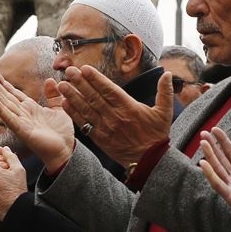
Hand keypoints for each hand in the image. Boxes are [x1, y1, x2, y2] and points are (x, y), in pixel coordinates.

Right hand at [0, 71, 74, 172]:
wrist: (65, 150)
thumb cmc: (61, 132)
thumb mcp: (59, 108)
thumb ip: (53, 95)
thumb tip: (50, 80)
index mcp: (30, 108)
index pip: (13, 93)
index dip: (4, 83)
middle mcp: (22, 114)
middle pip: (6, 97)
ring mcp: (21, 123)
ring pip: (5, 106)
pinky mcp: (23, 131)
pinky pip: (10, 119)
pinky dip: (1, 110)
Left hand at [58, 66, 174, 165]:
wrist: (149, 162)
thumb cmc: (157, 135)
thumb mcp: (164, 113)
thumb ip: (165, 92)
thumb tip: (169, 73)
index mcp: (129, 108)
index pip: (109, 90)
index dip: (96, 79)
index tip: (85, 69)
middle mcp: (115, 117)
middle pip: (94, 97)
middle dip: (80, 83)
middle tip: (68, 71)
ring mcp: (106, 128)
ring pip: (87, 109)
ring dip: (73, 96)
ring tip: (62, 85)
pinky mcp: (100, 138)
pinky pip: (85, 124)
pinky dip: (74, 113)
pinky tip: (65, 104)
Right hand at [200, 127, 230, 231]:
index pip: (230, 153)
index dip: (223, 141)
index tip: (215, 129)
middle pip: (221, 158)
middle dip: (212, 145)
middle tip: (204, 132)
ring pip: (217, 169)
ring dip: (209, 155)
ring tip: (203, 143)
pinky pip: (218, 184)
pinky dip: (210, 174)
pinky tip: (203, 163)